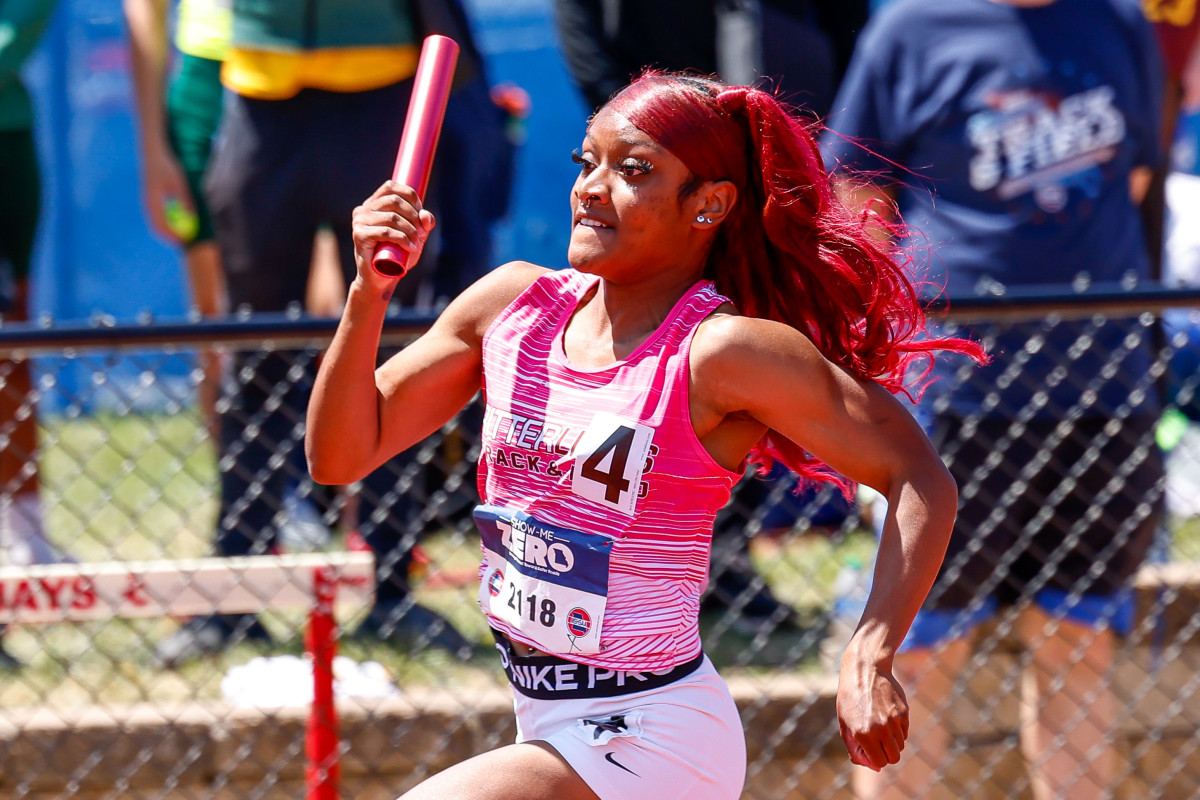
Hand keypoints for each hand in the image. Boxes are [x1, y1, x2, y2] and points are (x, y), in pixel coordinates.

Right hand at [141, 145, 194, 242]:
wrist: (154, 154)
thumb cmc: (168, 167)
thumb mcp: (180, 184)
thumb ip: (185, 200)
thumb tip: (193, 217)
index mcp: (153, 201)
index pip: (161, 224)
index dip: (172, 234)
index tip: (184, 240)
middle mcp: (148, 204)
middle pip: (157, 227)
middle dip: (170, 236)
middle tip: (184, 241)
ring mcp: (148, 202)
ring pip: (156, 223)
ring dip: (169, 230)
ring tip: (183, 234)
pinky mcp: (151, 200)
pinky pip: (158, 216)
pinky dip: (167, 222)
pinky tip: (178, 222)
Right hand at [351, 181, 435, 288]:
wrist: (381, 279)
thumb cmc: (397, 255)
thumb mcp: (414, 236)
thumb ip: (423, 223)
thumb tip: (426, 216)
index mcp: (373, 204)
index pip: (391, 186)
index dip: (410, 196)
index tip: (420, 213)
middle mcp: (363, 209)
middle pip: (394, 200)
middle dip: (413, 216)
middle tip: (422, 232)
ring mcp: (359, 221)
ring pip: (391, 217)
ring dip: (410, 230)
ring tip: (416, 243)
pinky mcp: (359, 235)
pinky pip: (385, 231)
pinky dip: (402, 238)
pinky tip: (410, 247)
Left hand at [836, 655, 909, 770]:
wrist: (865, 669)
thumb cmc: (850, 697)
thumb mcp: (844, 723)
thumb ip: (855, 748)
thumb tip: (874, 767)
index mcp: (863, 733)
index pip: (879, 762)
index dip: (875, 759)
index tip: (870, 750)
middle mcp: (880, 729)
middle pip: (894, 758)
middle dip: (886, 754)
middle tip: (877, 742)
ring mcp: (894, 720)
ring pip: (900, 746)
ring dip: (892, 742)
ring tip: (879, 725)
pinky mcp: (904, 712)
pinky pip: (905, 732)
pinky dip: (898, 730)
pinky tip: (886, 716)